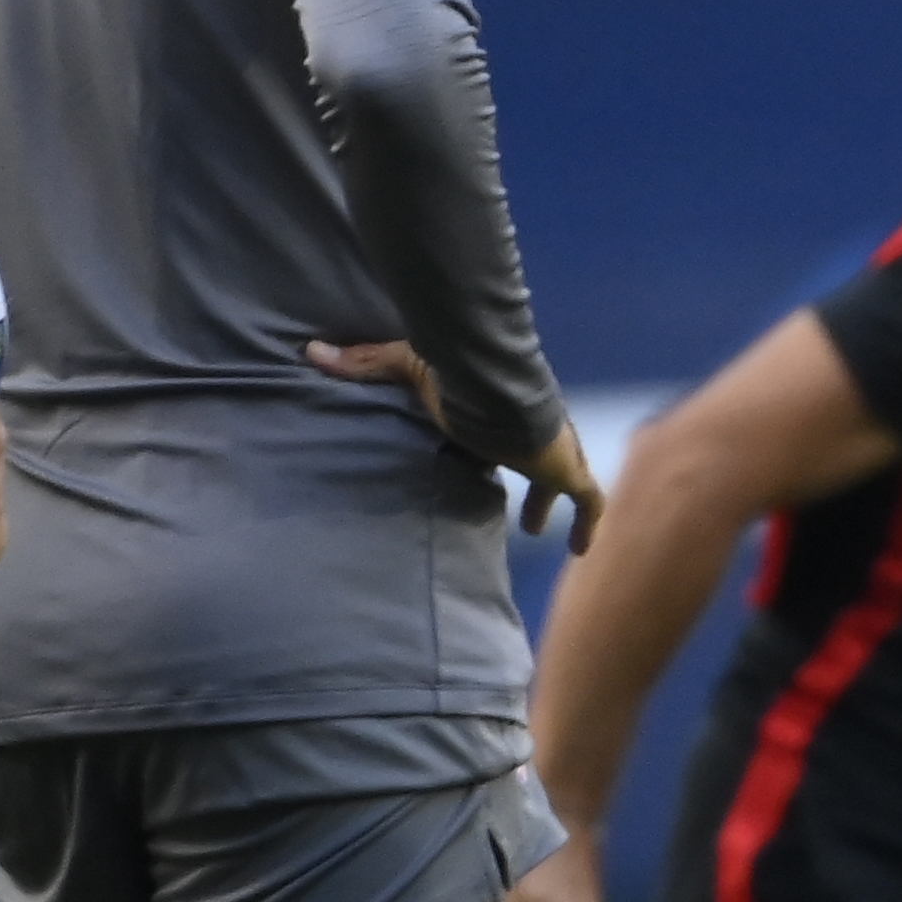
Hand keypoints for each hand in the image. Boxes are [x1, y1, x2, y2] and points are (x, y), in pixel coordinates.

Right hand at [309, 339, 602, 552]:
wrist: (499, 387)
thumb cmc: (458, 377)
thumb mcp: (406, 369)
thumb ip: (364, 363)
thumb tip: (313, 350)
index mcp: (501, 411)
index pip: (505, 434)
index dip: (501, 448)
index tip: (486, 462)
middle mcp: (534, 431)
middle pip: (539, 459)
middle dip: (534, 485)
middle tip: (526, 515)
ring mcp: (557, 451)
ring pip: (567, 480)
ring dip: (551, 503)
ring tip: (539, 531)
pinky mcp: (569, 469)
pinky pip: (588, 501)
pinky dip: (586, 524)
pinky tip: (581, 551)